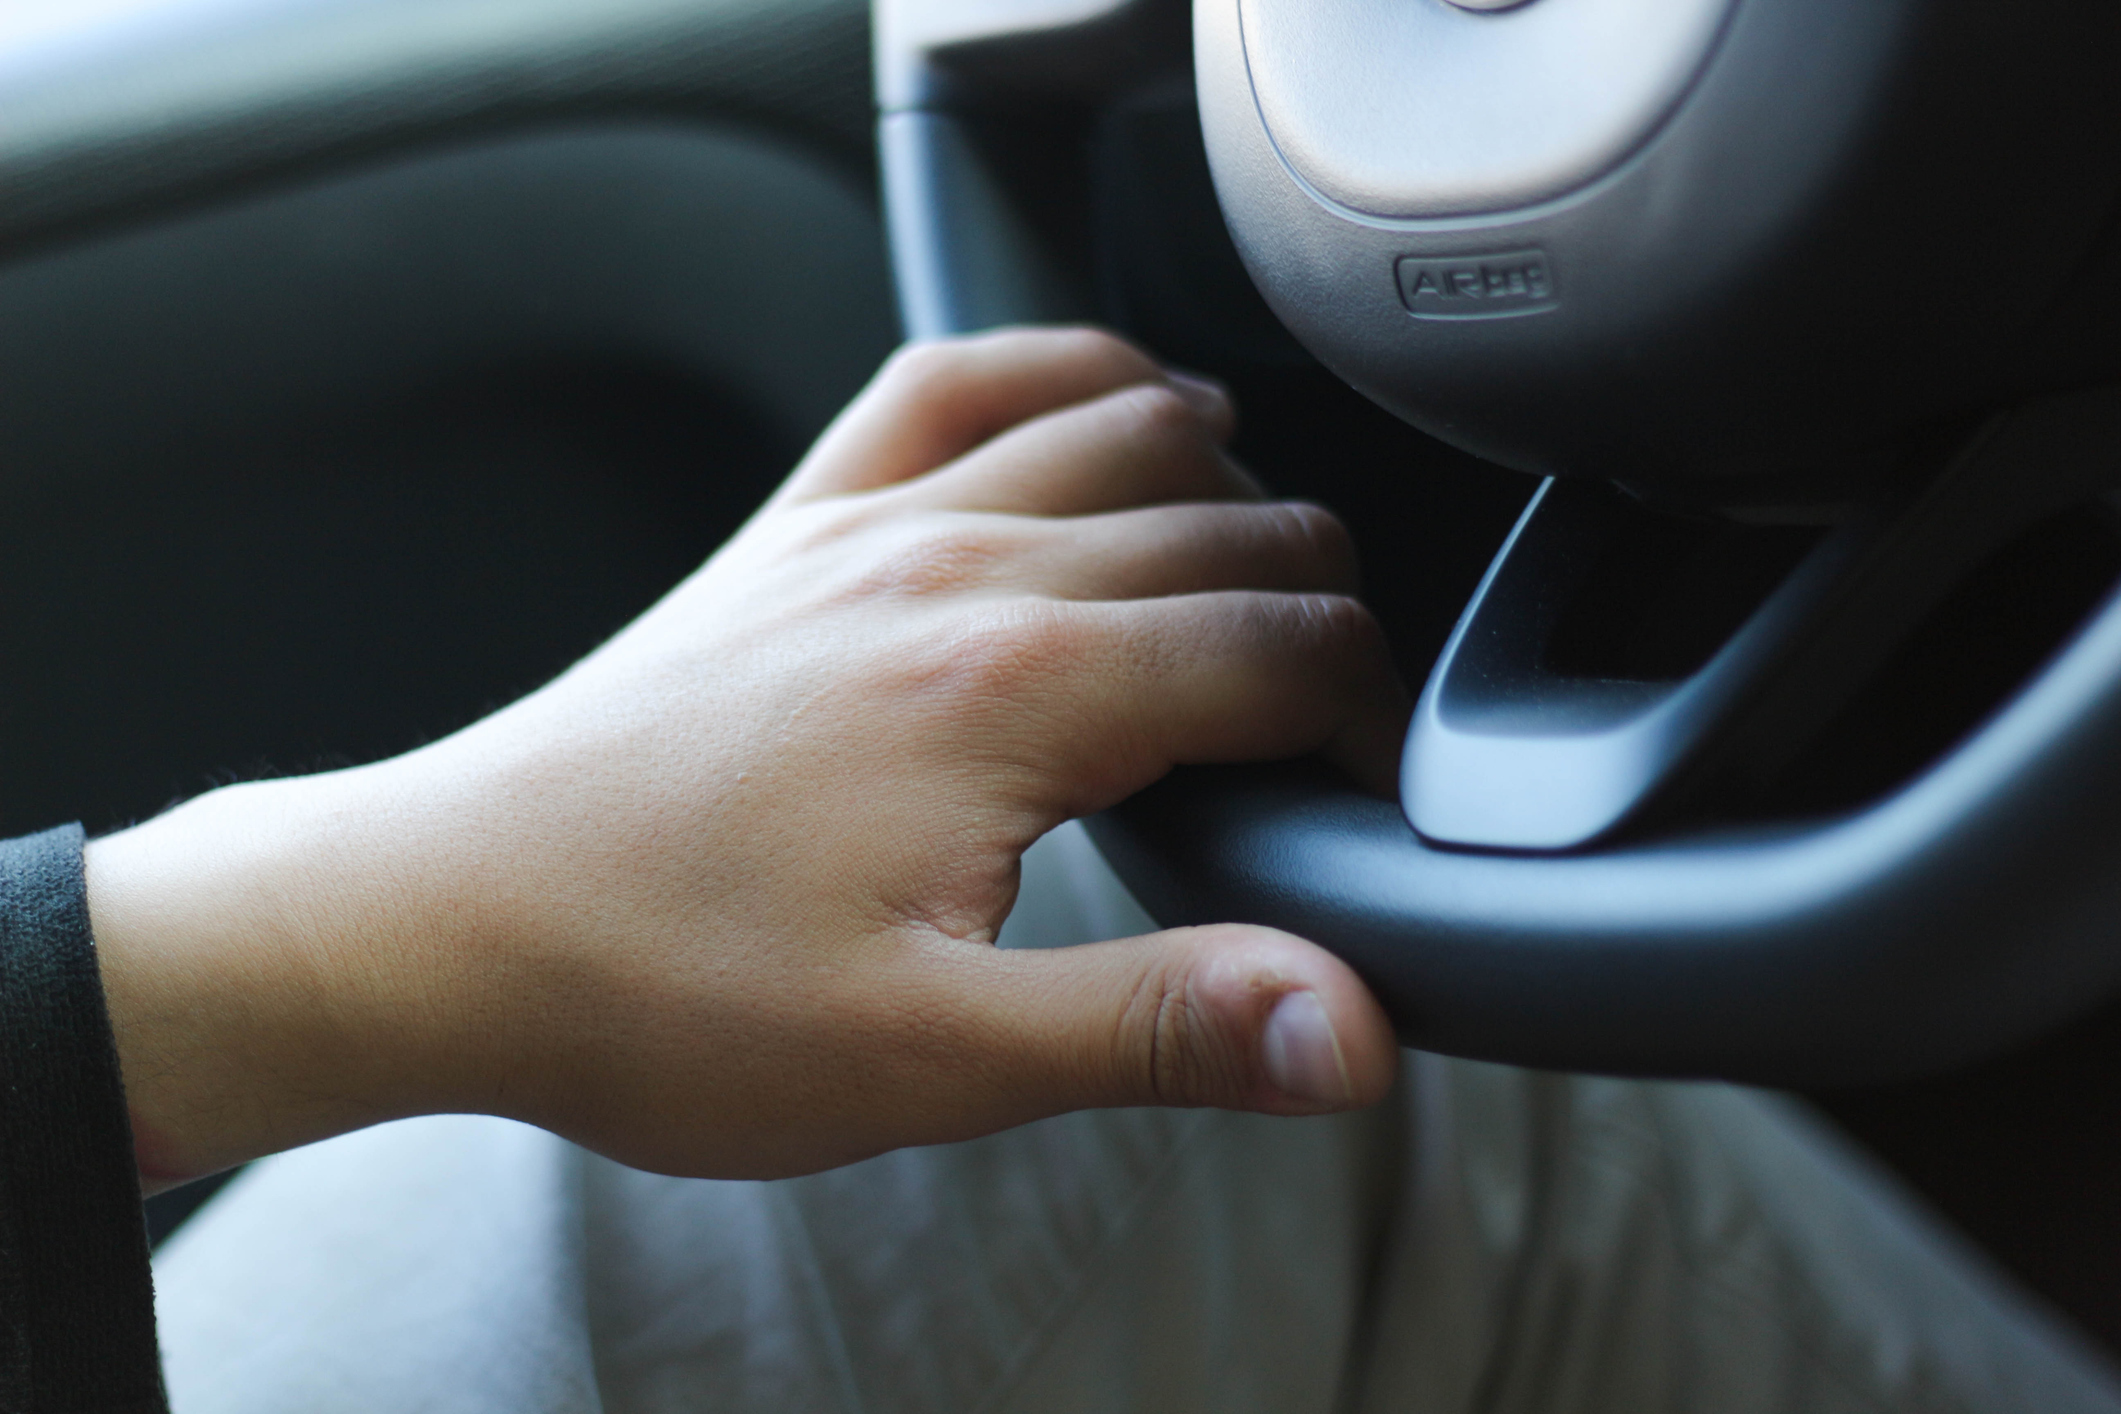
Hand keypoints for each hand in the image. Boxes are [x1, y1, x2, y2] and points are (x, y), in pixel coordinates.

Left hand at [87, 327, 1406, 1189]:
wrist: (453, 919)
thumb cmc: (665, 994)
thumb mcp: (929, 1056)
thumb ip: (1156, 1022)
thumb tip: (1347, 1026)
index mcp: (1018, 692)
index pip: (1282, 649)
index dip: (1367, 707)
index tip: (1373, 773)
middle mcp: (961, 570)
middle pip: (1226, 533)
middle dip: (1319, 605)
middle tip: (1338, 702)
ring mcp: (874, 527)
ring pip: (1122, 430)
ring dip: (1226, 484)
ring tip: (1271, 564)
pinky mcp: (802, 526)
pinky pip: (952, 381)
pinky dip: (1058, 368)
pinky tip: (1111, 400)